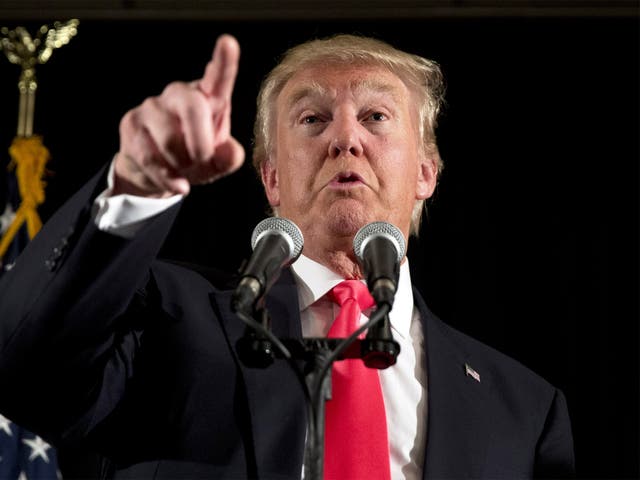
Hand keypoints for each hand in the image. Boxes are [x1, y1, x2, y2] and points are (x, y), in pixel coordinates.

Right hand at [114, 34, 244, 197]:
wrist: (159, 174)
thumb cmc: (195, 158)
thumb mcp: (218, 162)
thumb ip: (230, 158)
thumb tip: (230, 151)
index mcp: (209, 98)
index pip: (218, 76)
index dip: (224, 61)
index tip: (228, 43)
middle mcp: (180, 94)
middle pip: (192, 106)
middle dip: (201, 144)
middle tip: (202, 160)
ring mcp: (153, 106)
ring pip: (170, 139)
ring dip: (182, 164)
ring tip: (185, 168)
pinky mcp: (131, 124)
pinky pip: (150, 156)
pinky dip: (167, 177)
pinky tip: (176, 183)